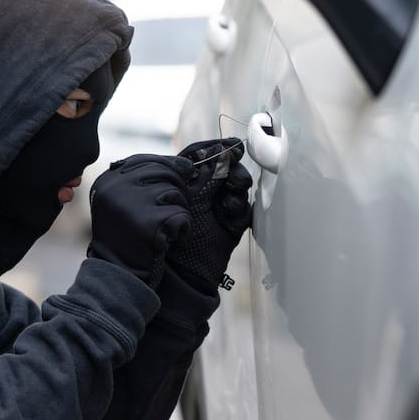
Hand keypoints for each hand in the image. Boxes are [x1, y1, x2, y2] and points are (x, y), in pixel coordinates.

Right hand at [88, 154, 192, 287]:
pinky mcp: (148, 224)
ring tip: (167, 228)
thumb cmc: (126, 237)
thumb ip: (142, 181)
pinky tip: (171, 240)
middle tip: (176, 209)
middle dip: (178, 189)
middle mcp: (115, 189)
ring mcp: (131, 205)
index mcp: (107, 181)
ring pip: (175, 193)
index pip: (145, 160)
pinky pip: (181, 215)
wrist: (117, 274)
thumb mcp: (122, 203)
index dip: (170, 164)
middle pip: (164, 173)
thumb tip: (186, 164)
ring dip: (179, 211)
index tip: (186, 171)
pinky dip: (182, 229)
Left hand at [166, 138, 252, 292]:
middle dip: (232, 170)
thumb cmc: (174, 233)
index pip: (203, 155)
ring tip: (228, 203)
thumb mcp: (189, 196)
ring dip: (236, 190)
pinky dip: (240, 210)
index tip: (234, 146)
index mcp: (184, 180)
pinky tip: (230, 216)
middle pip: (225, 168)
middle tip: (233, 177)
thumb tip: (226, 149)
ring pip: (238, 187)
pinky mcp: (232, 224)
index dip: (218, 149)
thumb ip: (208, 172)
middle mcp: (202, 191)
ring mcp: (218, 207)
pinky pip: (244, 209)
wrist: (181, 274)